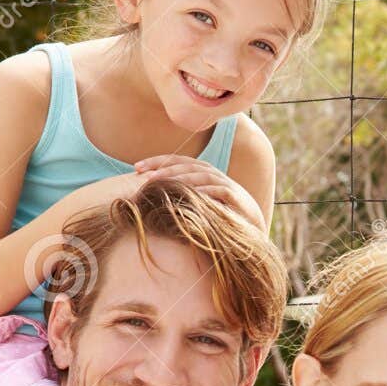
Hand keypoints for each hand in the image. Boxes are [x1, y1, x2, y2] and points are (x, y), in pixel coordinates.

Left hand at [134, 155, 266, 230]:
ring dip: (179, 177)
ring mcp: (223, 183)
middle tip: (144, 176)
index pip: (175, 161)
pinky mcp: (234, 196)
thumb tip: (149, 195)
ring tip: (160, 182)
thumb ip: (178, 195)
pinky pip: (218, 190)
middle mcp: (211, 173)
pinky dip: (204, 190)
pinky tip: (190, 194)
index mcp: (200, 171)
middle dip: (163, 168)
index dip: (156, 161)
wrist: (250, 224)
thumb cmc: (218, 213)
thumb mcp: (195, 203)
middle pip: (185, 164)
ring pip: (200, 174)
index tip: (136, 168)